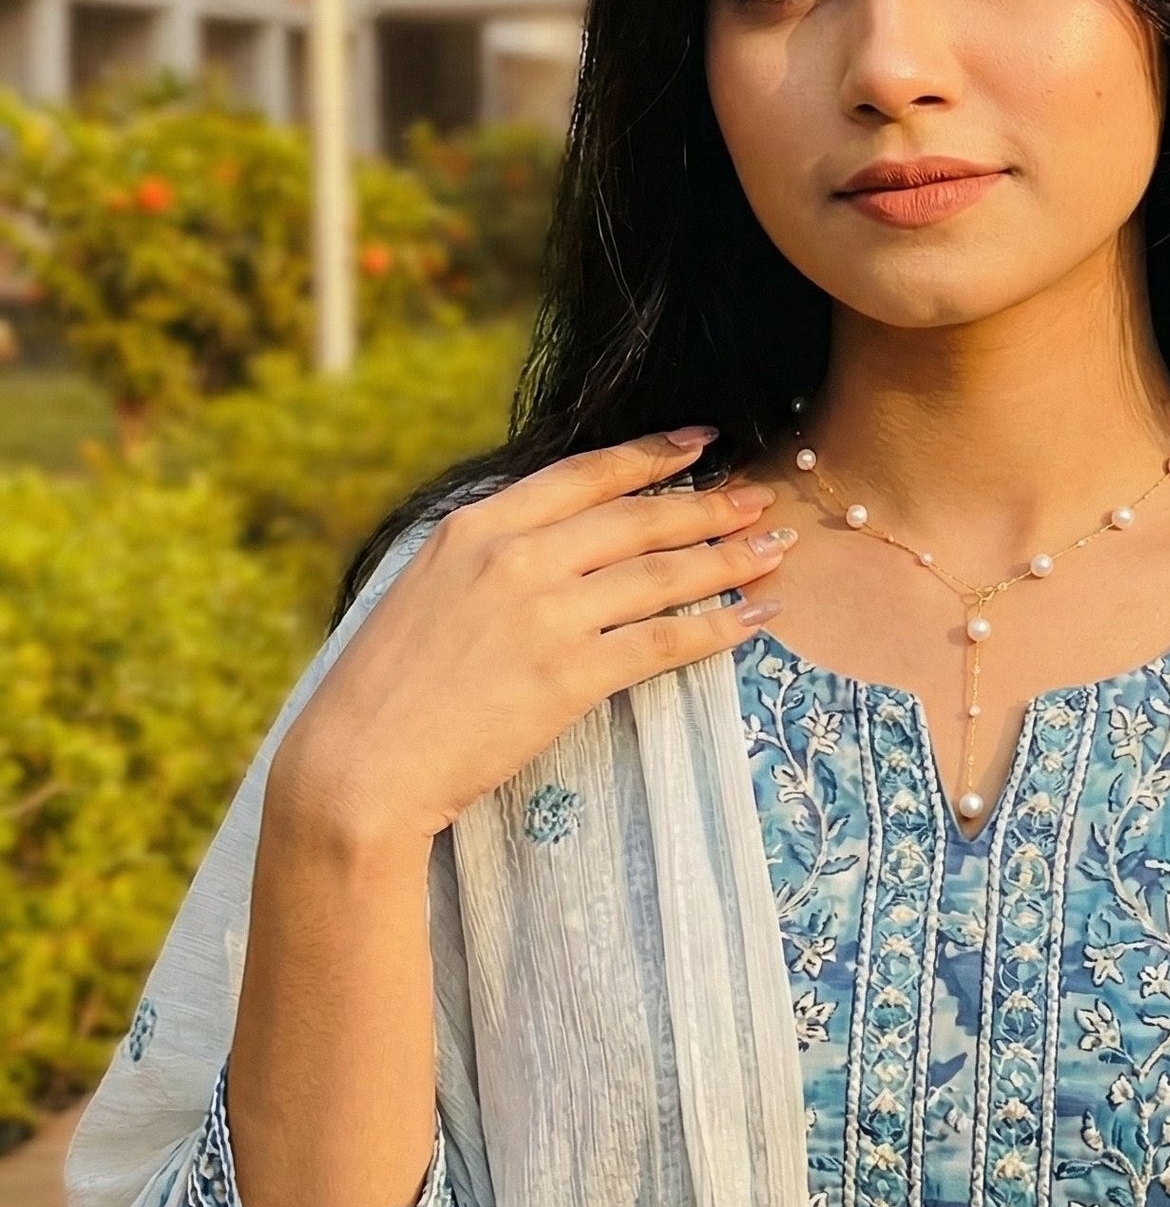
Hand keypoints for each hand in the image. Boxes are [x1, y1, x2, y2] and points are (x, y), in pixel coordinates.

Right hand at [267, 431, 793, 847]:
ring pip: (663, 575)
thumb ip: (489, 552)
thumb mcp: (426, 588)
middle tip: (760, 496)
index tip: (701, 441)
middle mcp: (516, 557)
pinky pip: (664, 641)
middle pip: (638, 519)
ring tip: (774, 550)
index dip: (652, 455)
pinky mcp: (570, 675)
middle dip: (709, 505)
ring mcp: (547, 615)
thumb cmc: (386, 687)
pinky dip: (718, 627)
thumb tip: (552, 532)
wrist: (358, 765)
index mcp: (476, 527)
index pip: (584, 474)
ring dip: (729, 559)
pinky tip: (755, 618)